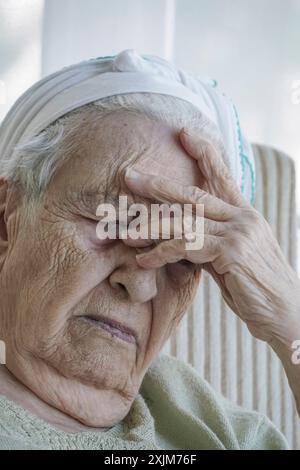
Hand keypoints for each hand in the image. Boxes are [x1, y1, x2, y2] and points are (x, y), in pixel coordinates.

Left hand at [124, 128, 299, 345]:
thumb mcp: (231, 259)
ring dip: (151, 226)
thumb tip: (178, 238)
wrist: (286, 314)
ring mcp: (239, 231)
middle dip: (159, 185)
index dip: (204, 153)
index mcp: (244, 215)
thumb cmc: (255, 289)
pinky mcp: (232, 250)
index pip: (222, 176)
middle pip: (194, 195)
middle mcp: (243, 217)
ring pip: (184, 221)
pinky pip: (187, 245)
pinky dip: (161, 252)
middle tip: (130, 175)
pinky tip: (144, 260)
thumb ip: (208, 242)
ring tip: (125, 232)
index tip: (184, 134)